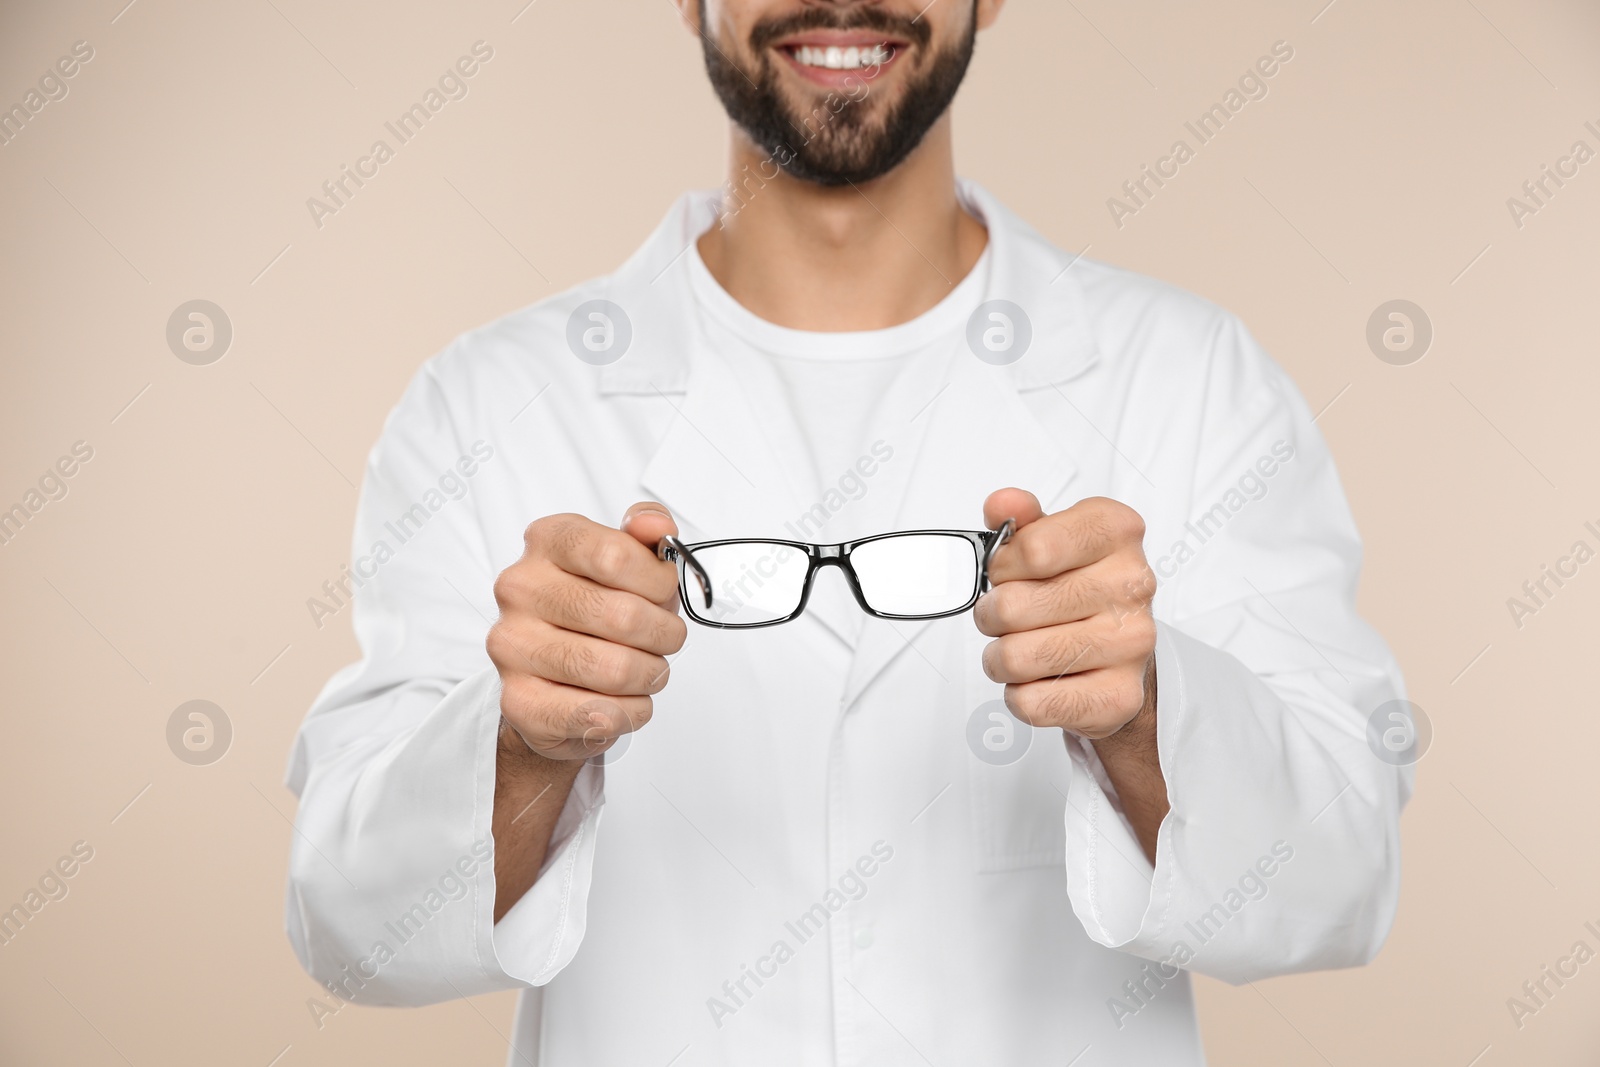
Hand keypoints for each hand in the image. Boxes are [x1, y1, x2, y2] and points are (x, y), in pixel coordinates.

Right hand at [488, 502, 686, 760]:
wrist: (552, 673)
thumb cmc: (598, 610)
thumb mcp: (628, 556)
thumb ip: (647, 530)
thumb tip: (655, 527)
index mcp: (547, 541)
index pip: (615, 555)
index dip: (658, 582)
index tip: (664, 592)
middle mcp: (519, 588)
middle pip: (622, 616)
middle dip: (664, 635)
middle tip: (665, 640)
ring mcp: (512, 645)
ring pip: (615, 669)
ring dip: (650, 675)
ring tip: (646, 670)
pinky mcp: (518, 701)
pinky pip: (597, 714)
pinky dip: (630, 712)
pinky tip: (627, 701)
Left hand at [974, 489, 1157, 740]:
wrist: (1120, 653)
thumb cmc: (1078, 589)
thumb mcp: (1051, 540)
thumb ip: (1020, 520)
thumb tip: (1002, 505)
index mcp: (1117, 531)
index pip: (1032, 548)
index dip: (1001, 566)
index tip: (1006, 572)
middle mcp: (1133, 585)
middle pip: (1014, 606)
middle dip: (992, 615)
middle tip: (1006, 617)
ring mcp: (1131, 644)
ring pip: (1016, 657)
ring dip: (1001, 658)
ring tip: (1019, 648)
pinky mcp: (1118, 697)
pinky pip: (1031, 702)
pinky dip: (1019, 694)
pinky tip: (1040, 679)